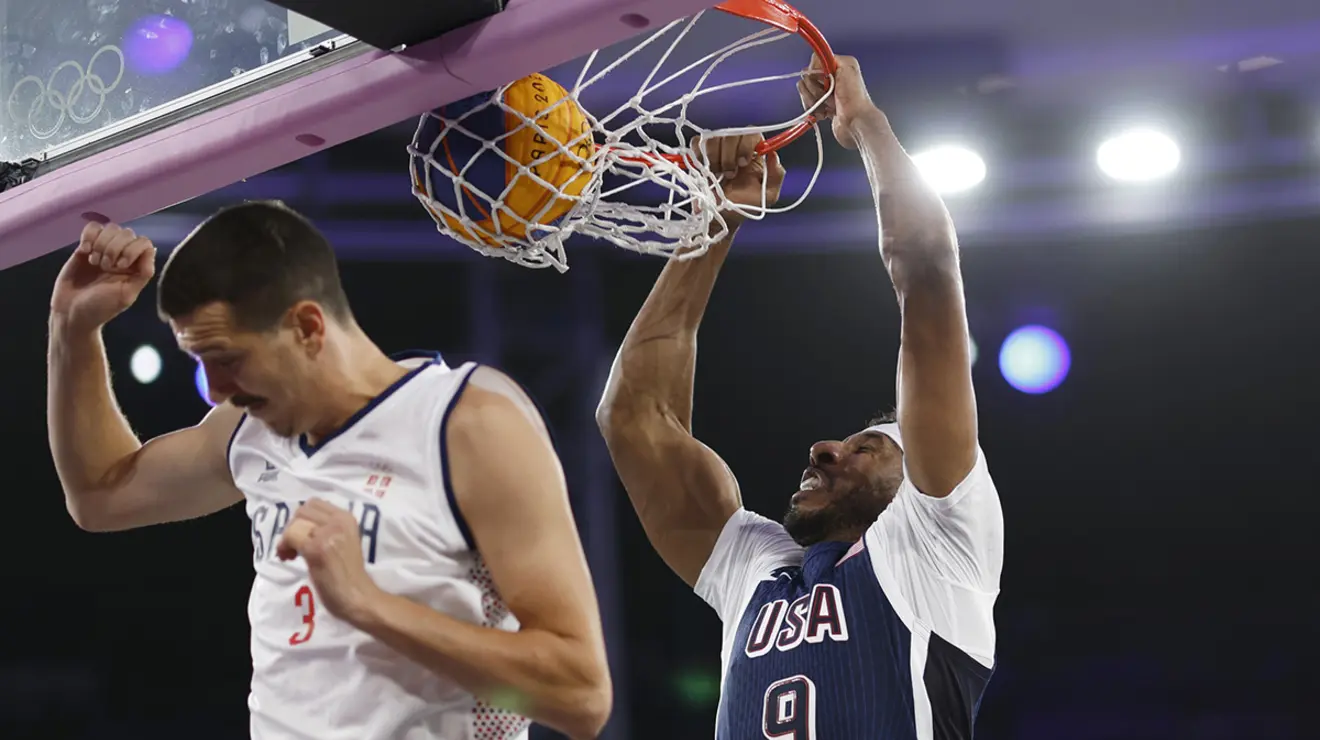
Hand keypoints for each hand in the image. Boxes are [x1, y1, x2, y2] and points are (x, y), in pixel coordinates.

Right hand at [51, 222, 155, 331]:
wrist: (70, 312)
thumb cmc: (100, 308)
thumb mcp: (126, 295)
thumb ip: (142, 273)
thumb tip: (152, 249)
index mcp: (136, 267)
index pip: (144, 243)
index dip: (132, 249)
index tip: (120, 266)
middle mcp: (123, 256)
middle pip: (127, 233)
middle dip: (114, 248)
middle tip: (104, 267)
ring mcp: (104, 249)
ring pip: (111, 227)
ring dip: (101, 243)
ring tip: (94, 262)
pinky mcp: (86, 246)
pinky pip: (92, 227)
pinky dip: (88, 236)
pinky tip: (84, 251)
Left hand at [277, 499, 382, 625]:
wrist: (358, 597)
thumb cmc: (349, 575)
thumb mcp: (343, 541)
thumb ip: (328, 529)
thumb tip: (300, 527)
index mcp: (347, 518)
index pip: (315, 503)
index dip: (303, 518)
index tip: (302, 535)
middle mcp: (339, 521)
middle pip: (302, 510)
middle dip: (293, 526)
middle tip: (294, 547)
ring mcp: (328, 534)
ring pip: (295, 522)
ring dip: (287, 538)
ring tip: (290, 554)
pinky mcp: (317, 549)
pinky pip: (291, 537)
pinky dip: (284, 547)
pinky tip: (289, 559)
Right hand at [699, 133, 785, 214]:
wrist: (721, 217)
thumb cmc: (745, 206)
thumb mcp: (768, 194)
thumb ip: (776, 175)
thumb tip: (772, 154)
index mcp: (753, 152)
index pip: (751, 133)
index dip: (745, 144)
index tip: (742, 163)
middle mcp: (735, 147)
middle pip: (731, 133)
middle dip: (728, 156)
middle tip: (729, 175)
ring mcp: (717, 149)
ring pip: (713, 138)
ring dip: (714, 158)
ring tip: (717, 175)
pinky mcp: (699, 154)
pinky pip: (697, 143)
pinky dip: (699, 156)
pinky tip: (704, 170)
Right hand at [797, 53, 879, 149]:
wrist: (856, 123)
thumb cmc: (855, 99)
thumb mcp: (846, 68)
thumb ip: (830, 58)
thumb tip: (815, 59)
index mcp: (839, 66)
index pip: (814, 61)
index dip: (815, 71)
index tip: (823, 79)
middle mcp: (832, 78)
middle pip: (807, 78)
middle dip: (814, 89)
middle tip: (827, 94)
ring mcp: (826, 93)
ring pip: (805, 92)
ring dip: (813, 101)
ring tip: (827, 106)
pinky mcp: (822, 106)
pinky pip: (807, 104)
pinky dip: (814, 110)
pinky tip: (825, 113)